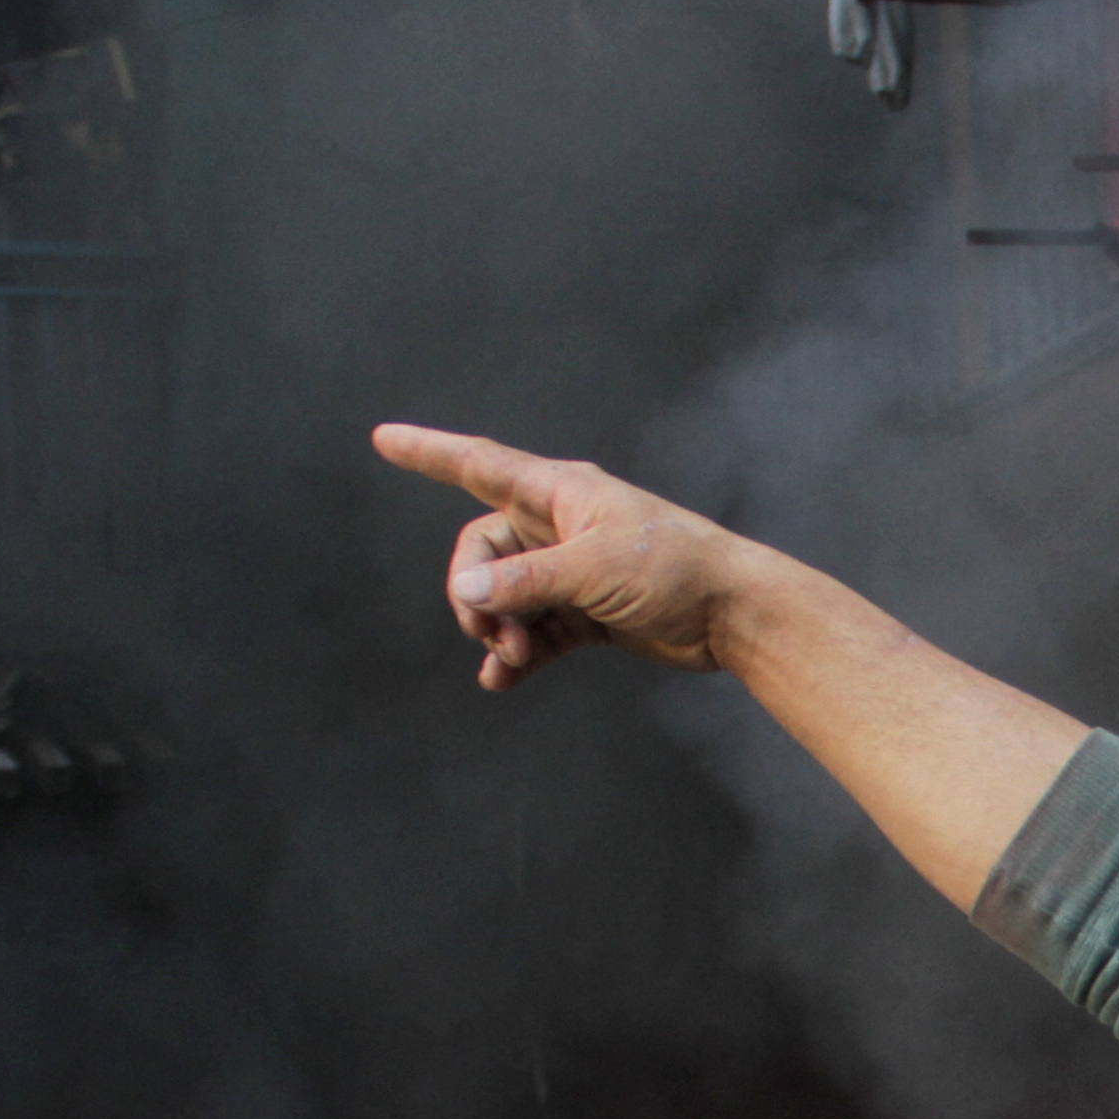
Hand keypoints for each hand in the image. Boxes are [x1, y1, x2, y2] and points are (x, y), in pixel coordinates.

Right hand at [370, 423, 748, 690]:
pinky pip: (534, 630)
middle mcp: (560, 525)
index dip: (430, 452)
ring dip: (498, 628)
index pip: (479, 464)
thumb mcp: (592, 570)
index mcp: (560, 492)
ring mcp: (573, 570)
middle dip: (476, 593)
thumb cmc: (674, 571)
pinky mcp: (588, 612)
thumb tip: (464, 589)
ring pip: (506, 595)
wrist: (734, 615)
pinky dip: (518, 653)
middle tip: (494, 631)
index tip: (384, 439)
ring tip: (511, 657)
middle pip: (484, 551)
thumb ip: (525, 581)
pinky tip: (502, 680)